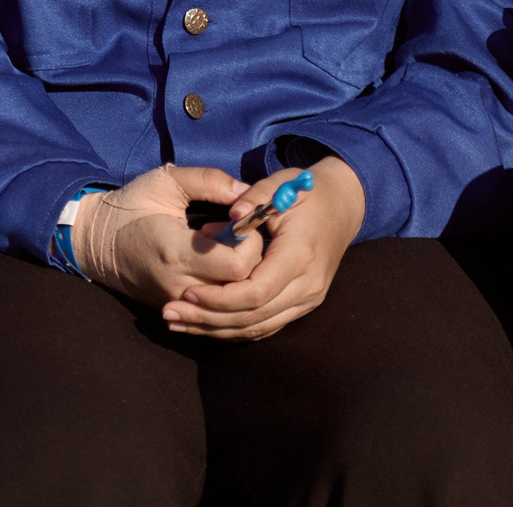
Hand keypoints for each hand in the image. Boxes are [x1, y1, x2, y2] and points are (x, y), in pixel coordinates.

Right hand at [70, 165, 262, 307]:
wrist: (95, 244)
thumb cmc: (129, 208)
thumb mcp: (164, 183)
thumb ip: (208, 181)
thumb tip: (248, 192)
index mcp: (176, 252)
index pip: (238, 266)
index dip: (250, 244)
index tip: (239, 224)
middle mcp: (179, 286)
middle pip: (241, 289)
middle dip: (250, 262)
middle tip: (233, 237)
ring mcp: (178, 305)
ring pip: (232, 304)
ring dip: (238, 278)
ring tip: (221, 252)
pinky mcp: (178, 313)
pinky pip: (217, 311)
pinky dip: (227, 291)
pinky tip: (215, 267)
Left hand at [168, 157, 365, 340]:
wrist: (343, 206)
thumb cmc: (307, 192)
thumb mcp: (281, 184)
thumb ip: (254, 197)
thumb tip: (231, 215)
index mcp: (300, 256)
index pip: (255, 292)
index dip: (218, 297)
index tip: (186, 292)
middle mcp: (307, 286)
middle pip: (253, 317)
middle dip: (208, 319)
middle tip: (169, 315)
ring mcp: (308, 300)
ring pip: (258, 328)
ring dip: (216, 329)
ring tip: (177, 324)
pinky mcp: (303, 304)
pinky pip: (266, 326)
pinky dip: (234, 328)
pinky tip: (204, 325)